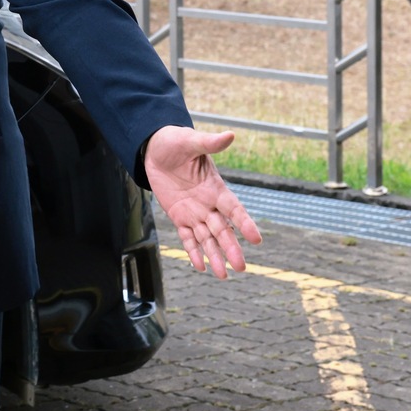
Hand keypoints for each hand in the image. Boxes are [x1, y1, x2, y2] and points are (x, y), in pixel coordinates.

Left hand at [143, 125, 261, 278]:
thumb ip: (209, 142)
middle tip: (242, 267)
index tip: (257, 239)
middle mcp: (208, 203)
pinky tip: (200, 266)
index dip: (245, 223)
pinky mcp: (179, 216)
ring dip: (215, 256)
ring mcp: (194, 212)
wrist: (154, 149)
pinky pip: (188, 237)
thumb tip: (230, 135)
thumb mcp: (190, 141)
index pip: (233, 208)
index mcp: (215, 187)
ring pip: (207, 239)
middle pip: (223, 230)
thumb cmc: (174, 142)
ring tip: (223, 275)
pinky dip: (193, 251)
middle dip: (231, 248)